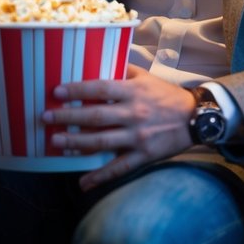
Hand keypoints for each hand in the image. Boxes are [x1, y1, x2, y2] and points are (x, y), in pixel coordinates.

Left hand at [42, 66, 196, 191]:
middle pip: (95, 116)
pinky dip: (100, 176)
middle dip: (68, 117)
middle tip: (46, 118)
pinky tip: (83, 183)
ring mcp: (138, 136)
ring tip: (56, 143)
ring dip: (76, 143)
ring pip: (102, 141)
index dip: (77, 90)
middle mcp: (133, 113)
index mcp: (133, 92)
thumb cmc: (166, 95)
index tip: (56, 92)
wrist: (197, 117)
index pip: (100, 88)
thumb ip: (122, 70)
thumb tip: (96, 60)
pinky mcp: (144, 155)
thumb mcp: (146, 77)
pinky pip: (119, 168)